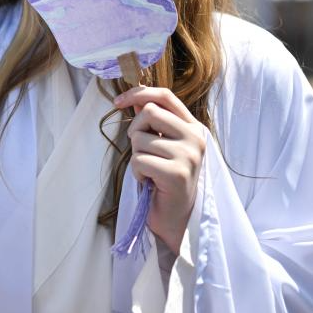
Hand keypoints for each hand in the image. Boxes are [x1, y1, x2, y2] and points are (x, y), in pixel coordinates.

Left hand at [114, 86, 206, 255]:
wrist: (176, 219)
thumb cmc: (165, 181)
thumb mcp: (161, 145)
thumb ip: (152, 122)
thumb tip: (135, 99)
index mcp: (194, 128)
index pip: (165, 95)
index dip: (138, 93)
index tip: (117, 101)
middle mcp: (195, 138)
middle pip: (149, 112)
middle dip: (135, 131)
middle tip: (142, 152)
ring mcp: (189, 156)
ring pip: (140, 138)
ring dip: (137, 156)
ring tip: (150, 171)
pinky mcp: (177, 173)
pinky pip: (139, 161)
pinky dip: (137, 173)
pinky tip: (149, 183)